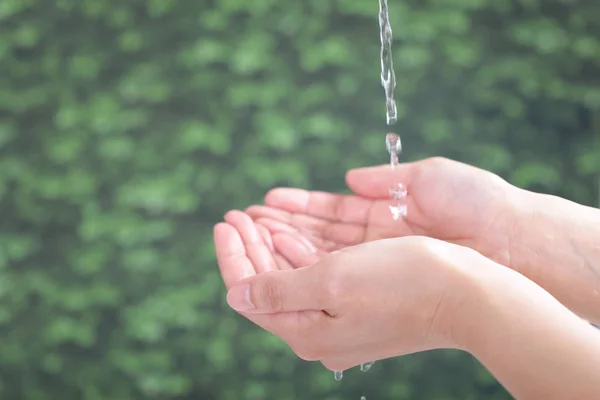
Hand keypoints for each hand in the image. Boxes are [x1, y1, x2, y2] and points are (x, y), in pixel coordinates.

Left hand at [214, 214, 480, 370]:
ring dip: (273, 246)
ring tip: (256, 217)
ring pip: (292, 279)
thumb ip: (277, 289)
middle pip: (269, 286)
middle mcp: (320, 332)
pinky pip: (317, 278)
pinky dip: (301, 253)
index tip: (223, 222)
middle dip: (250, 247)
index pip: (251, 294)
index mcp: (307, 331)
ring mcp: (340, 320)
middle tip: (236, 214)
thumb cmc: (403, 283)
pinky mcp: (359, 305)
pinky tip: (290, 232)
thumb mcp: (331, 280)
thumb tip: (235, 297)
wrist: (468, 294)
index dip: (233, 256)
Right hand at [246, 157, 518, 267]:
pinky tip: (276, 250)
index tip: (266, 200)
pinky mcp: (380, 280)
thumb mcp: (423, 177)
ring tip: (248, 232)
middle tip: (243, 219)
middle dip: (279, 226)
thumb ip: (381, 180)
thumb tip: (347, 177)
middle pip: (318, 235)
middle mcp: (376, 241)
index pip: (331, 210)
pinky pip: (333, 268)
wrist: (507, 240)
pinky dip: (304, 258)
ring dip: (282, 242)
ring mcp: (377, 263)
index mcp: (385, 212)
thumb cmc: (472, 201)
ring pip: (318, 254)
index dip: (298, 206)